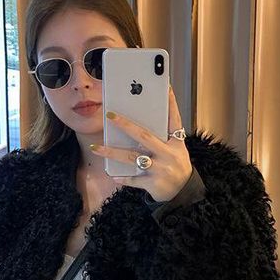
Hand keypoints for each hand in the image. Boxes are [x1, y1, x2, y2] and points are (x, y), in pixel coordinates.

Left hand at [90, 85, 192, 202]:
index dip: (171, 103)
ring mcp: (161, 168)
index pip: (174, 119)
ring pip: (132, 157)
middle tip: (109, 115)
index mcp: (176, 143)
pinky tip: (113, 175)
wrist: (183, 192)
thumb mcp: (176, 150)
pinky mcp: (154, 183)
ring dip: (112, 152)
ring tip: (96, 148)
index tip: (166, 86)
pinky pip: (134, 179)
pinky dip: (124, 178)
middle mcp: (169, 154)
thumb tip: (137, 125)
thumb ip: (162, 137)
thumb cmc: (175, 166)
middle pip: (144, 135)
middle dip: (125, 125)